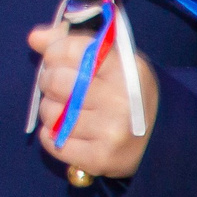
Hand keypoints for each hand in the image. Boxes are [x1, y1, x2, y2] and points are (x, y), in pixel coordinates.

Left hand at [30, 23, 158, 179]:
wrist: (161, 138)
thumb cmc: (127, 92)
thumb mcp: (112, 61)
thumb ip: (71, 44)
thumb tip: (35, 38)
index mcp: (125, 68)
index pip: (69, 49)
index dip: (54, 53)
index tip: (58, 61)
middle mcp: (121, 100)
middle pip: (54, 81)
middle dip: (49, 82)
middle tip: (60, 88)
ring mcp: (111, 131)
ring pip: (50, 113)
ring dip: (50, 111)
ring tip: (67, 111)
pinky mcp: (100, 159)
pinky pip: (53, 142)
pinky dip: (51, 136)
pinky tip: (66, 131)